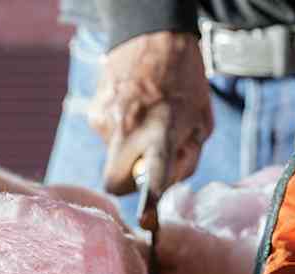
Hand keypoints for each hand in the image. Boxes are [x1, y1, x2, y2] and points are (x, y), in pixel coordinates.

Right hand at [88, 31, 212, 196]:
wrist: (152, 33)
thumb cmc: (184, 81)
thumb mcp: (201, 121)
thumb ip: (187, 158)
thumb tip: (163, 185)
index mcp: (162, 129)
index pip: (154, 172)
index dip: (150, 198)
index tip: (147, 219)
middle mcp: (128, 127)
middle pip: (114, 183)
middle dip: (128, 183)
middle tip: (147, 162)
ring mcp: (105, 120)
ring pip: (113, 158)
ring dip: (130, 149)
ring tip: (146, 118)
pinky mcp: (93, 112)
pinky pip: (108, 138)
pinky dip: (122, 132)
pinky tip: (134, 109)